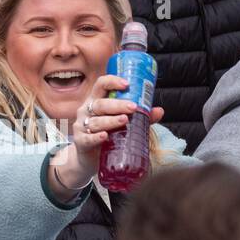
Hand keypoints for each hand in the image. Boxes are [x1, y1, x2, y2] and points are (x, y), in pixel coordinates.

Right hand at [50, 74, 163, 198]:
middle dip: (117, 105)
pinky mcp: (80, 141)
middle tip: (133, 107)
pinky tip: (105, 136)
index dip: (112, 82)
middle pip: (100, 104)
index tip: (127, 84)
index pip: (101, 85)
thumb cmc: (109, 134)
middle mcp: (87, 110)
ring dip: (110, 120)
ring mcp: (81, 125)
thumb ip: (141, 117)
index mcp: (97, 100)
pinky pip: (87, 138)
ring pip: (96, 121)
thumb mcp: (125, 123)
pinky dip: (96, 137)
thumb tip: (159, 111)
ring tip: (124, 120)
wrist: (91, 157)